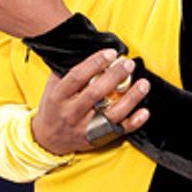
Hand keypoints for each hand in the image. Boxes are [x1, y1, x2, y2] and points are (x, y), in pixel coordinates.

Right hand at [32, 48, 150, 156]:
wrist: (48, 139)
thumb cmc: (53, 108)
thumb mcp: (52, 88)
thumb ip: (66, 71)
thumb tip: (88, 51)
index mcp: (59, 96)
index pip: (77, 77)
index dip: (95, 63)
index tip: (111, 54)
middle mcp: (71, 113)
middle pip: (96, 93)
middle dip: (115, 76)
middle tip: (128, 65)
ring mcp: (85, 127)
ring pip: (111, 113)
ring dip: (130, 98)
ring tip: (143, 84)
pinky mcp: (97, 138)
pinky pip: (119, 130)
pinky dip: (133, 122)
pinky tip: (143, 111)